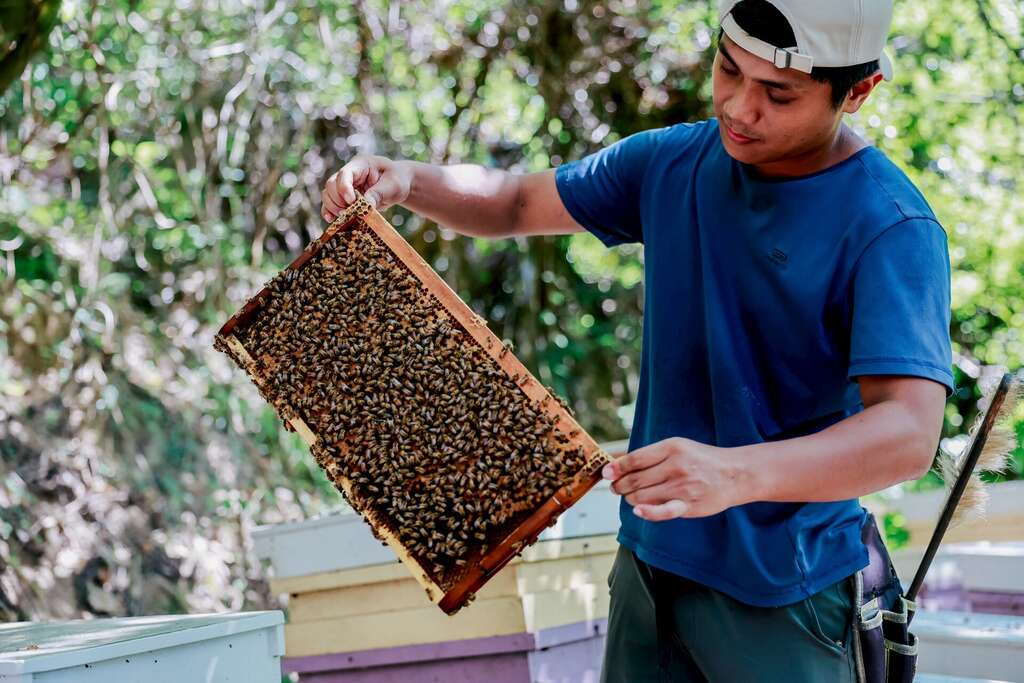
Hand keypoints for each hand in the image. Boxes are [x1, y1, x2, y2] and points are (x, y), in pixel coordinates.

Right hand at [321, 154, 412, 221]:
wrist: (400, 184)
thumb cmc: (398, 180)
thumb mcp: (394, 185)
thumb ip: (379, 193)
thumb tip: (365, 204)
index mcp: (361, 164)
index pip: (345, 174)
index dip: (344, 188)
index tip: (351, 201)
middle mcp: (349, 174)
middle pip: (332, 184)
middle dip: (337, 200)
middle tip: (349, 212)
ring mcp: (345, 185)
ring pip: (328, 194)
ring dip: (332, 207)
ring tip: (344, 217)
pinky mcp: (345, 197)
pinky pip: (331, 203)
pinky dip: (329, 211)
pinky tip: (331, 220)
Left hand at [602, 437, 752, 520]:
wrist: (735, 474)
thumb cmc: (701, 460)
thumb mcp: (677, 447)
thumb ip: (650, 455)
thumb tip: (617, 462)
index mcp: (671, 448)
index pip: (635, 459)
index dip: (616, 468)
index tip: (606, 473)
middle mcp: (676, 466)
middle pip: (635, 479)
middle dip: (620, 486)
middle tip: (616, 488)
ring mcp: (682, 487)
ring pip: (643, 496)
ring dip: (631, 499)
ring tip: (631, 497)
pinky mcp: (688, 505)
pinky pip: (662, 511)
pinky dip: (647, 512)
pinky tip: (638, 511)